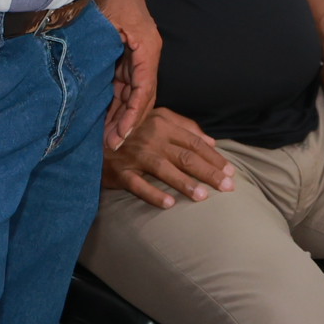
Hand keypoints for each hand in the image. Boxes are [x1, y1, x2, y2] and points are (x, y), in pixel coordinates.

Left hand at [98, 0, 162, 147]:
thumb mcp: (105, 22)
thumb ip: (102, 50)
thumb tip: (91, 83)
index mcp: (147, 47)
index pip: (144, 90)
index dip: (133, 115)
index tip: (122, 135)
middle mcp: (147, 54)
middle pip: (142, 97)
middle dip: (128, 122)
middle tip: (113, 145)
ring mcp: (138, 56)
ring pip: (133, 94)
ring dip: (121, 116)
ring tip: (109, 139)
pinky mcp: (127, 56)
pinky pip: (124, 85)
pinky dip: (116, 103)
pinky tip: (106, 119)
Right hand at [102, 105, 233, 207]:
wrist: (93, 140)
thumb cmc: (131, 131)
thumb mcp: (157, 119)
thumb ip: (185, 127)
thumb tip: (211, 142)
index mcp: (161, 124)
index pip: (194, 142)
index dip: (214, 157)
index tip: (230, 171)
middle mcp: (150, 138)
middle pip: (185, 156)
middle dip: (208, 172)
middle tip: (228, 187)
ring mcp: (134, 155)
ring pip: (164, 170)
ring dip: (185, 183)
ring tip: (204, 196)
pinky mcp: (120, 172)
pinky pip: (139, 185)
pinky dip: (154, 194)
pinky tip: (170, 204)